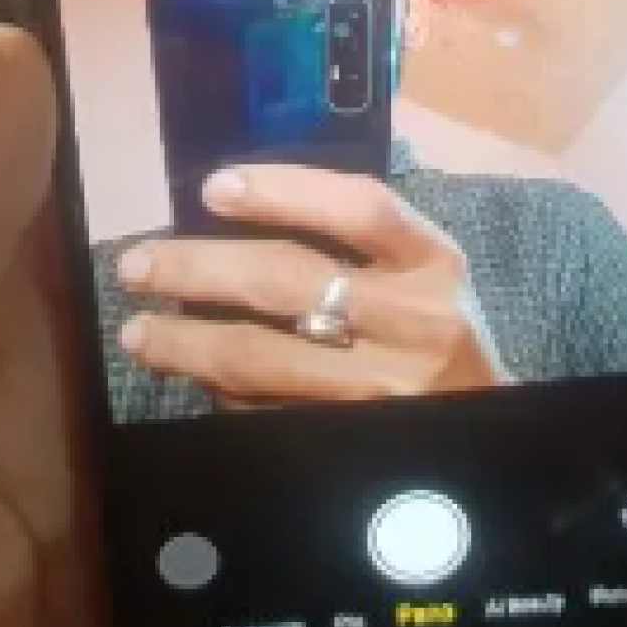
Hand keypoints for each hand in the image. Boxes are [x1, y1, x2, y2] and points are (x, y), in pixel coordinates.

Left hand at [116, 164, 509, 399]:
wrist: (488, 429)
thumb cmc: (436, 333)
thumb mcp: (423, 276)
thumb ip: (359, 244)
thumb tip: (235, 213)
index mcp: (434, 264)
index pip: (359, 207)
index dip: (282, 190)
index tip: (212, 188)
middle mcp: (414, 323)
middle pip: (288, 279)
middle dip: (198, 268)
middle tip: (138, 265)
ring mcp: (380, 390)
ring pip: (260, 358)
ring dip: (185, 343)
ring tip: (139, 333)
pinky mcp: (348, 438)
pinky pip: (265, 410)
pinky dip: (220, 392)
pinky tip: (191, 378)